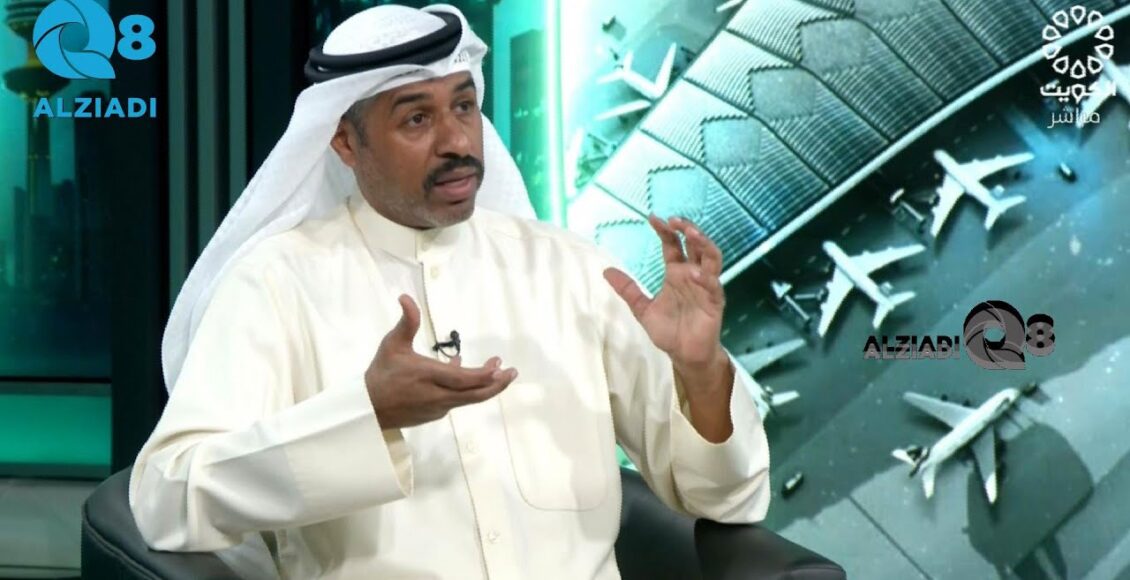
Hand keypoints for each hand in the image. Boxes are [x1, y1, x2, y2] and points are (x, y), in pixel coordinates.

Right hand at [364, 295, 517, 428]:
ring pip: (467, 399)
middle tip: (511, 372)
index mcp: (430, 377)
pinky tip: (463, 375)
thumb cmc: (382, 373)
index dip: (485, 375)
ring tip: (494, 370)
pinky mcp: (434, 415)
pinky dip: (465, 390)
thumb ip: (407, 321)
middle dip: (497, 384)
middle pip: (476, 395)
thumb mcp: (393, 344)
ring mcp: (437, 409)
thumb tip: (406, 297)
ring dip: (483, 386)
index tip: (500, 364)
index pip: (465, 379)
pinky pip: (455, 401)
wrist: (367, 408)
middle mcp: (438, 396)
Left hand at [603, 214, 725, 369]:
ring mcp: (705, 286)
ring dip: (704, 243)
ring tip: (691, 233)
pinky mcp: (715, 301)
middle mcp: (692, 274)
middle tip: (675, 219)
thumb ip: (628, 289)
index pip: (673, 245)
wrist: (684, 355)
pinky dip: (704, 277)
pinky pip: (713, 285)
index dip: (665, 230)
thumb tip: (606, 271)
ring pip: (711, 257)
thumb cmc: (669, 331)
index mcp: (676, 272)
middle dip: (688, 228)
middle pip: (695, 244)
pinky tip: (692, 273)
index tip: (653, 218)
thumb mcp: (642, 308)